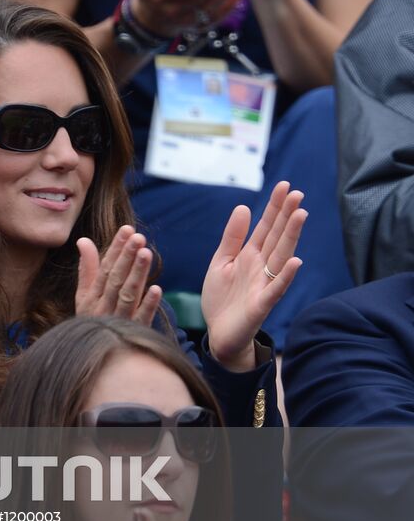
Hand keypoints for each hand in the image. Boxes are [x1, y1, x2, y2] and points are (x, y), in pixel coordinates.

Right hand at [75, 225, 162, 324]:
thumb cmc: (91, 320)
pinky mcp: (133, 333)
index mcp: (91, 297)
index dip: (115, 249)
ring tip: (146, 253)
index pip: (104, 268)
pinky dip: (147, 305)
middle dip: (127, 257)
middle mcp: (102, 307)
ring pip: (127, 295)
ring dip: (136, 275)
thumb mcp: (84, 295)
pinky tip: (156, 289)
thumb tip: (83, 240)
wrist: (92, 356)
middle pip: (115, 279)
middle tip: (138, 238)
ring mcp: (117, 320)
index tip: (127, 231)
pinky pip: (140, 318)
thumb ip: (86, 268)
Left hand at [201, 180, 304, 370]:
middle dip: (286, 215)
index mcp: (249, 256)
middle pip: (276, 237)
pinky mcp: (262, 304)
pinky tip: (296, 261)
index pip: (265, 227)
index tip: (285, 186)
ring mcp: (264, 284)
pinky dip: (286, 275)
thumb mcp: (221, 262)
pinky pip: (276, 288)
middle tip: (297, 193)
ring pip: (281, 256)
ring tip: (301, 214)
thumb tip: (243, 207)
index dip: (274, 207)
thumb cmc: (222, 299)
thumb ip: (232, 237)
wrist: (219, 334)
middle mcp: (261, 267)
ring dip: (291, 236)